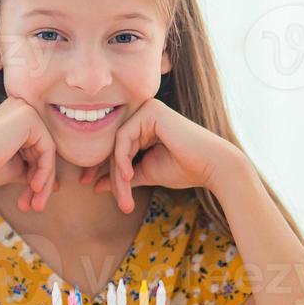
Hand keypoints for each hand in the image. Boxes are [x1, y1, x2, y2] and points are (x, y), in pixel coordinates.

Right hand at [0, 97, 57, 211]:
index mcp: (15, 116)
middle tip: (37, 206)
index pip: (36, 148)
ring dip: (44, 181)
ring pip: (48, 151)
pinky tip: (34, 187)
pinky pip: (47, 149)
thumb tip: (53, 184)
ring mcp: (25, 109)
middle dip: (41, 181)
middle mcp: (21, 107)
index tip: (34, 199)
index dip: (38, 175)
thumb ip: (33, 169)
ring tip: (36, 204)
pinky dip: (45, 171)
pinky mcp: (29, 117)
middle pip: (43, 149)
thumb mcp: (14, 167)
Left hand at [87, 98, 243, 212]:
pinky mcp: (151, 111)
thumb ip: (124, 176)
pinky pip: (124, 137)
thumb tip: (96, 186)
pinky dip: (122, 158)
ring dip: (117, 172)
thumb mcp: (146, 173)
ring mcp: (147, 109)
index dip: (103, 168)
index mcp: (144, 125)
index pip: (116, 147)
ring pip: (117, 144)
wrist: (212, 166)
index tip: (91, 186)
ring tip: (124, 195)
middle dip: (108, 172)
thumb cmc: (185, 169)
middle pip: (115, 145)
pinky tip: (128, 176)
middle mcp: (144, 112)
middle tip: (101, 192)